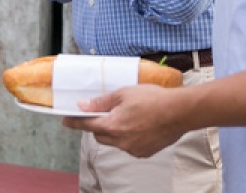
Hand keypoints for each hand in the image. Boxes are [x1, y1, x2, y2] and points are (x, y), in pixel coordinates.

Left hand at [62, 85, 186, 157]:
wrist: (179, 112)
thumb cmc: (152, 99)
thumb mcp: (123, 94)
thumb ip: (101, 102)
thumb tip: (83, 106)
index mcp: (112, 126)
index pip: (86, 125)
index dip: (74, 122)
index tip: (65, 121)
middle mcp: (120, 141)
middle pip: (100, 135)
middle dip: (97, 125)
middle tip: (103, 113)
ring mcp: (133, 149)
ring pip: (115, 141)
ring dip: (115, 131)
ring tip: (128, 116)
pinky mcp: (144, 152)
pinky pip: (129, 145)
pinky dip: (129, 137)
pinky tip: (139, 125)